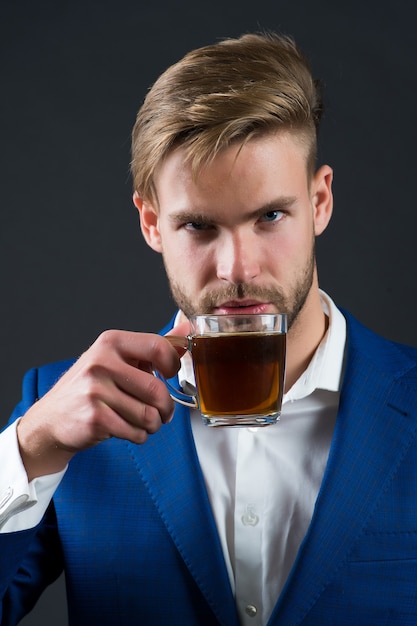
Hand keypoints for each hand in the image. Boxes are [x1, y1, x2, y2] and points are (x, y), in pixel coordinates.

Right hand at [17, 324, 189, 479]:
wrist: (52, 418)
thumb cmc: (92, 386)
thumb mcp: (119, 358)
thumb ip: (154, 346)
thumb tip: (188, 327)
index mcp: (110, 342)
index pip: (159, 347)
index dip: (173, 366)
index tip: (169, 376)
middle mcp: (101, 362)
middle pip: (157, 390)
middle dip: (166, 407)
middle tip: (162, 412)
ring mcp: (96, 390)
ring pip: (148, 415)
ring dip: (152, 425)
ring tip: (142, 421)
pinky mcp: (95, 417)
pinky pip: (136, 432)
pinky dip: (139, 436)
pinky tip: (127, 429)